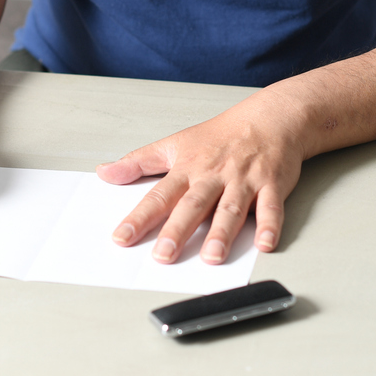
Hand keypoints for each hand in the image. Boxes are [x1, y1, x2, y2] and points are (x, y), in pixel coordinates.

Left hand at [97, 91, 302, 264]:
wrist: (269, 118)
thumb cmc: (221, 135)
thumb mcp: (174, 144)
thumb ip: (139, 162)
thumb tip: (104, 173)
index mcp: (188, 168)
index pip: (158, 196)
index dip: (139, 217)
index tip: (122, 237)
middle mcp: (213, 176)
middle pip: (192, 205)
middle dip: (177, 230)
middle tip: (163, 255)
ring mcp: (243, 181)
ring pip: (230, 209)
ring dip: (221, 233)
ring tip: (211, 256)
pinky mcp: (271, 185)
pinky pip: (271, 207)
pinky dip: (270, 225)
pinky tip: (265, 244)